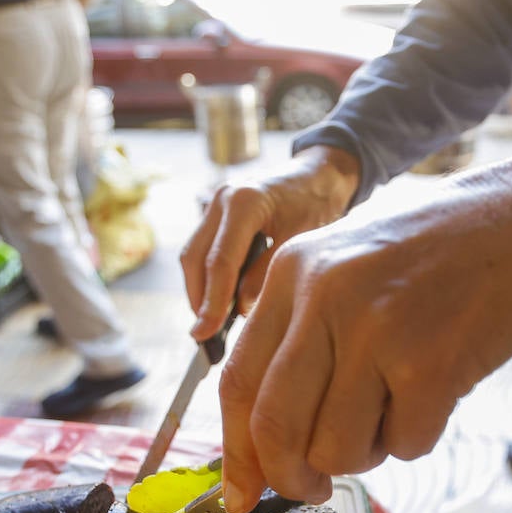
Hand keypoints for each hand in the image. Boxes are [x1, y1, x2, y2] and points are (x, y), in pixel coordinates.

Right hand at [180, 145, 359, 340]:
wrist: (318, 176)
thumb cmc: (316, 205)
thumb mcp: (301, 242)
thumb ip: (268, 275)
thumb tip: (238, 309)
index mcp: (245, 202)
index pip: (220, 261)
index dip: (212, 301)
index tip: (206, 333)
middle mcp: (221, 200)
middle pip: (195, 258)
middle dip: (198, 299)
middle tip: (204, 336)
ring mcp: (214, 205)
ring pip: (193, 255)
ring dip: (199, 290)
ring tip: (211, 324)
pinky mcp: (216, 215)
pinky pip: (203, 250)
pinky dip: (208, 278)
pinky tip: (219, 302)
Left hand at [217, 156, 511, 512]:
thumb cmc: (434, 252)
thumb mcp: (342, 264)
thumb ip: (299, 335)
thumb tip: (265, 440)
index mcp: (292, 272)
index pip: (237, 380)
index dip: (237, 450)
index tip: (239, 492)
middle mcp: (324, 297)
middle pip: (275, 426)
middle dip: (288, 477)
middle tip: (309, 489)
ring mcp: (376, 330)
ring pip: (335, 448)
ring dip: (361, 455)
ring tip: (389, 414)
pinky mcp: (430, 364)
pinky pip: (403, 444)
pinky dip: (415, 437)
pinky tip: (434, 394)